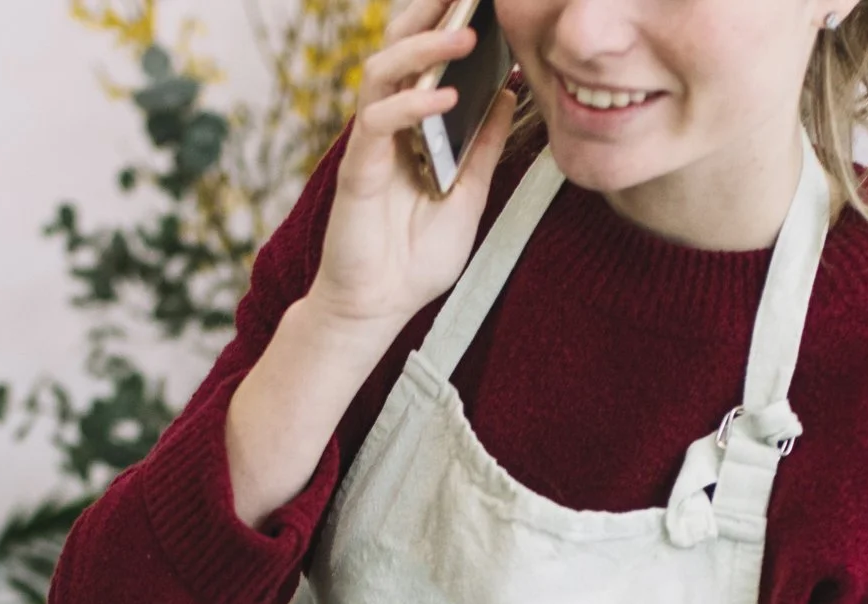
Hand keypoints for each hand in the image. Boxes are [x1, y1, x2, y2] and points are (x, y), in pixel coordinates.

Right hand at [304, 0, 519, 337]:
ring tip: (464, 36)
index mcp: (411, 124)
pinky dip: (410, 105)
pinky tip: (443, 97)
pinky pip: (377, 123)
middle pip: (396, 46)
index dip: (443, 21)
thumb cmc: (415, 258)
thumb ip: (485, 145)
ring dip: (423, 49)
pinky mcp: (357, 172)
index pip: (423, 55)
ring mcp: (369, 144)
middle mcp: (386, 124)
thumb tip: (510, 92)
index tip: (479, 2)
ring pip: (382, 71)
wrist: (378, 309)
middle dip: (427, 13)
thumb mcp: (469, 194)